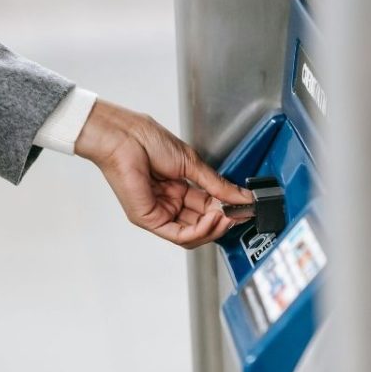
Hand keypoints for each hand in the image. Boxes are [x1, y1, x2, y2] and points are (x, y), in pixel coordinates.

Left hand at [75, 100, 254, 248]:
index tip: (245, 207)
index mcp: (177, 187)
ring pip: (192, 234)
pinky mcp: (149, 220)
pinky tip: (212, 219)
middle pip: (201, 224)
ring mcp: (158, 212)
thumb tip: (241, 196)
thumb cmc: (146, 140)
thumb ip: (217, 184)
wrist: (125, 137)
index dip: (227, 209)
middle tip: (239, 214)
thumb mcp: (192, 163)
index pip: (207, 207)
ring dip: (214, 228)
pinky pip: (179, 235)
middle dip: (223, 221)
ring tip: (227, 216)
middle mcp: (168, 202)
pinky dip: (200, 231)